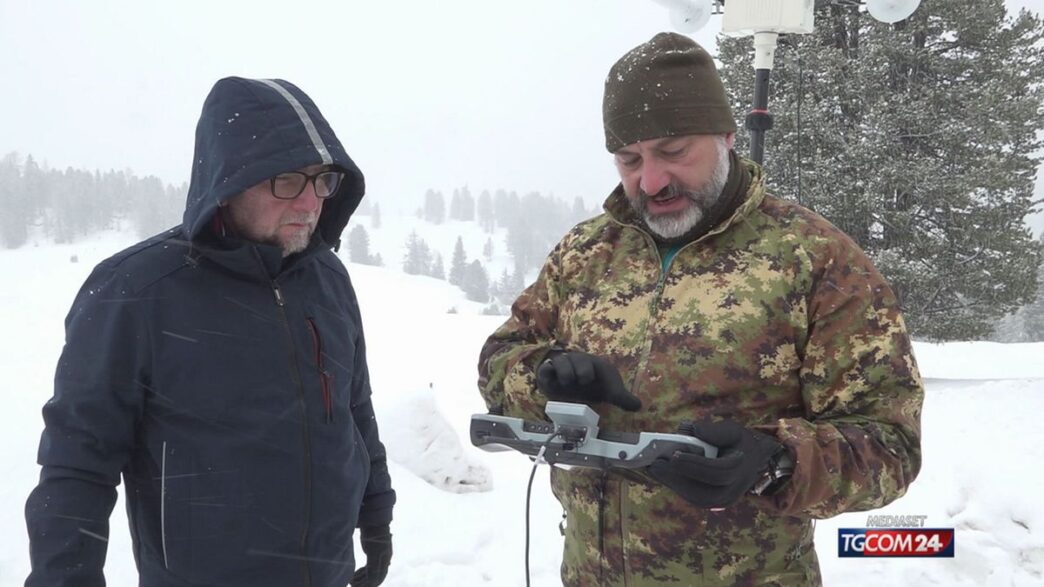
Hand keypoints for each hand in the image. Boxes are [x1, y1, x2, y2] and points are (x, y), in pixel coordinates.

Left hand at [350, 525, 391, 586]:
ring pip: (370, 574)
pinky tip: (354, 575)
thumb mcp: (373, 553)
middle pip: (374, 578)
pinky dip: (361, 573)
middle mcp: (383, 561)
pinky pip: (367, 568)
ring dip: (361, 579)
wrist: (373, 522)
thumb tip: (373, 582)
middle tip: (351, 584)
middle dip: (363, 583)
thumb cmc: (374, 536)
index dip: (368, 585)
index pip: (377, 579)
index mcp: (384, 562)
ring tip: (350, 580)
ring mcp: (378, 558)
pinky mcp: (372, 554)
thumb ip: (374, 567)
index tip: (356, 586)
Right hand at [536, 351, 640, 411]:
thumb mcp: (607, 391)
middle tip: (583, 381)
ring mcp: (562, 366)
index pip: (596, 363)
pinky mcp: (548, 374)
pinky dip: (548, 375)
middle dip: (581, 370)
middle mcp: (578, 362)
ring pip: (560, 361)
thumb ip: (621, 398)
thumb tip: (639, 406)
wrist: (567, 384)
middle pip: (578, 359)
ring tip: (567, 382)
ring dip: (565, 372)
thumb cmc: (591, 385)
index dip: (593, 371)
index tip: (589, 380)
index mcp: (594, 364)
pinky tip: (553, 384)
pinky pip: (546, 369)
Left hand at [646, 420, 785, 507]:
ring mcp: (724, 501)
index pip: (716, 472)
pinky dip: (677, 485)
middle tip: (655, 465)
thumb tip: (690, 430)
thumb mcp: (732, 430)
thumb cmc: (739, 442)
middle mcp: (733, 491)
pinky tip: (663, 473)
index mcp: (741, 469)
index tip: (674, 455)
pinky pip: (694, 497)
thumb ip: (713, 431)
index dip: (694, 465)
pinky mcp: (713, 503)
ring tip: (654, 468)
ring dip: (673, 483)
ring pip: (696, 498)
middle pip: (703, 492)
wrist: (752, 460)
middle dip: (677, 478)